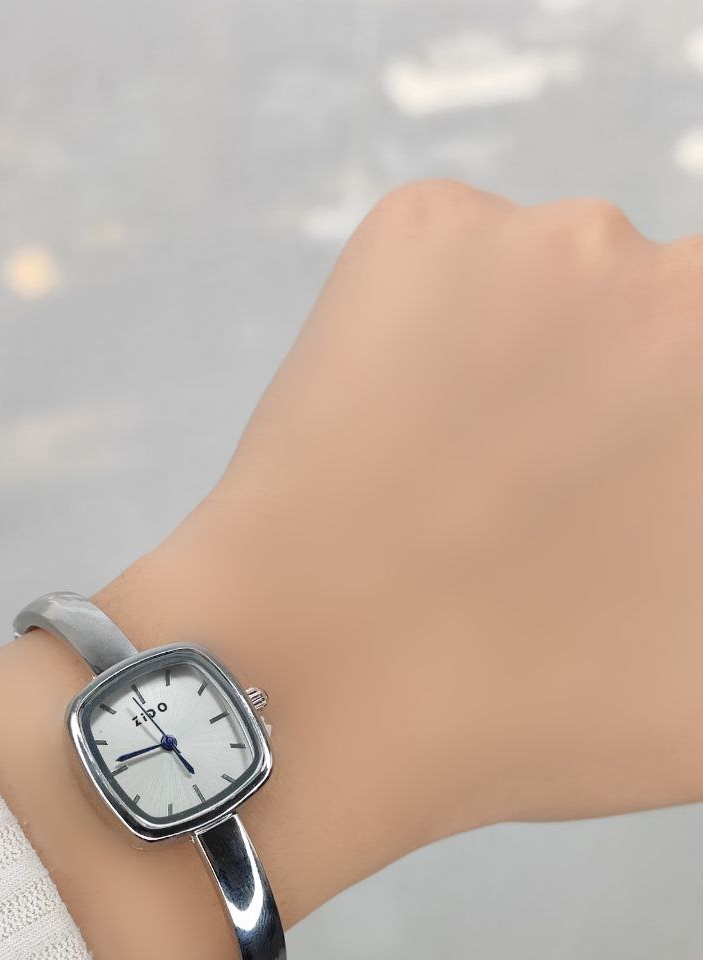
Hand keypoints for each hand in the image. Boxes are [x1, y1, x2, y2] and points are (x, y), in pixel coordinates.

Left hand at [0, 183, 702, 959]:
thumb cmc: (521, 711)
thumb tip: (679, 516)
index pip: (700, 375)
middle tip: (544, 508)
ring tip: (457, 484)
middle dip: (618, 405)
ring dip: (526, 365)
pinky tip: (398, 436)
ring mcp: (538, 238)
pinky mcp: (419, 234)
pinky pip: (449, 268)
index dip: (664, 454)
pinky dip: (428, 333)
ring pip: (556, 290)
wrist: (309, 687)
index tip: (622, 496)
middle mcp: (676, 280)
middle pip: (659, 325)